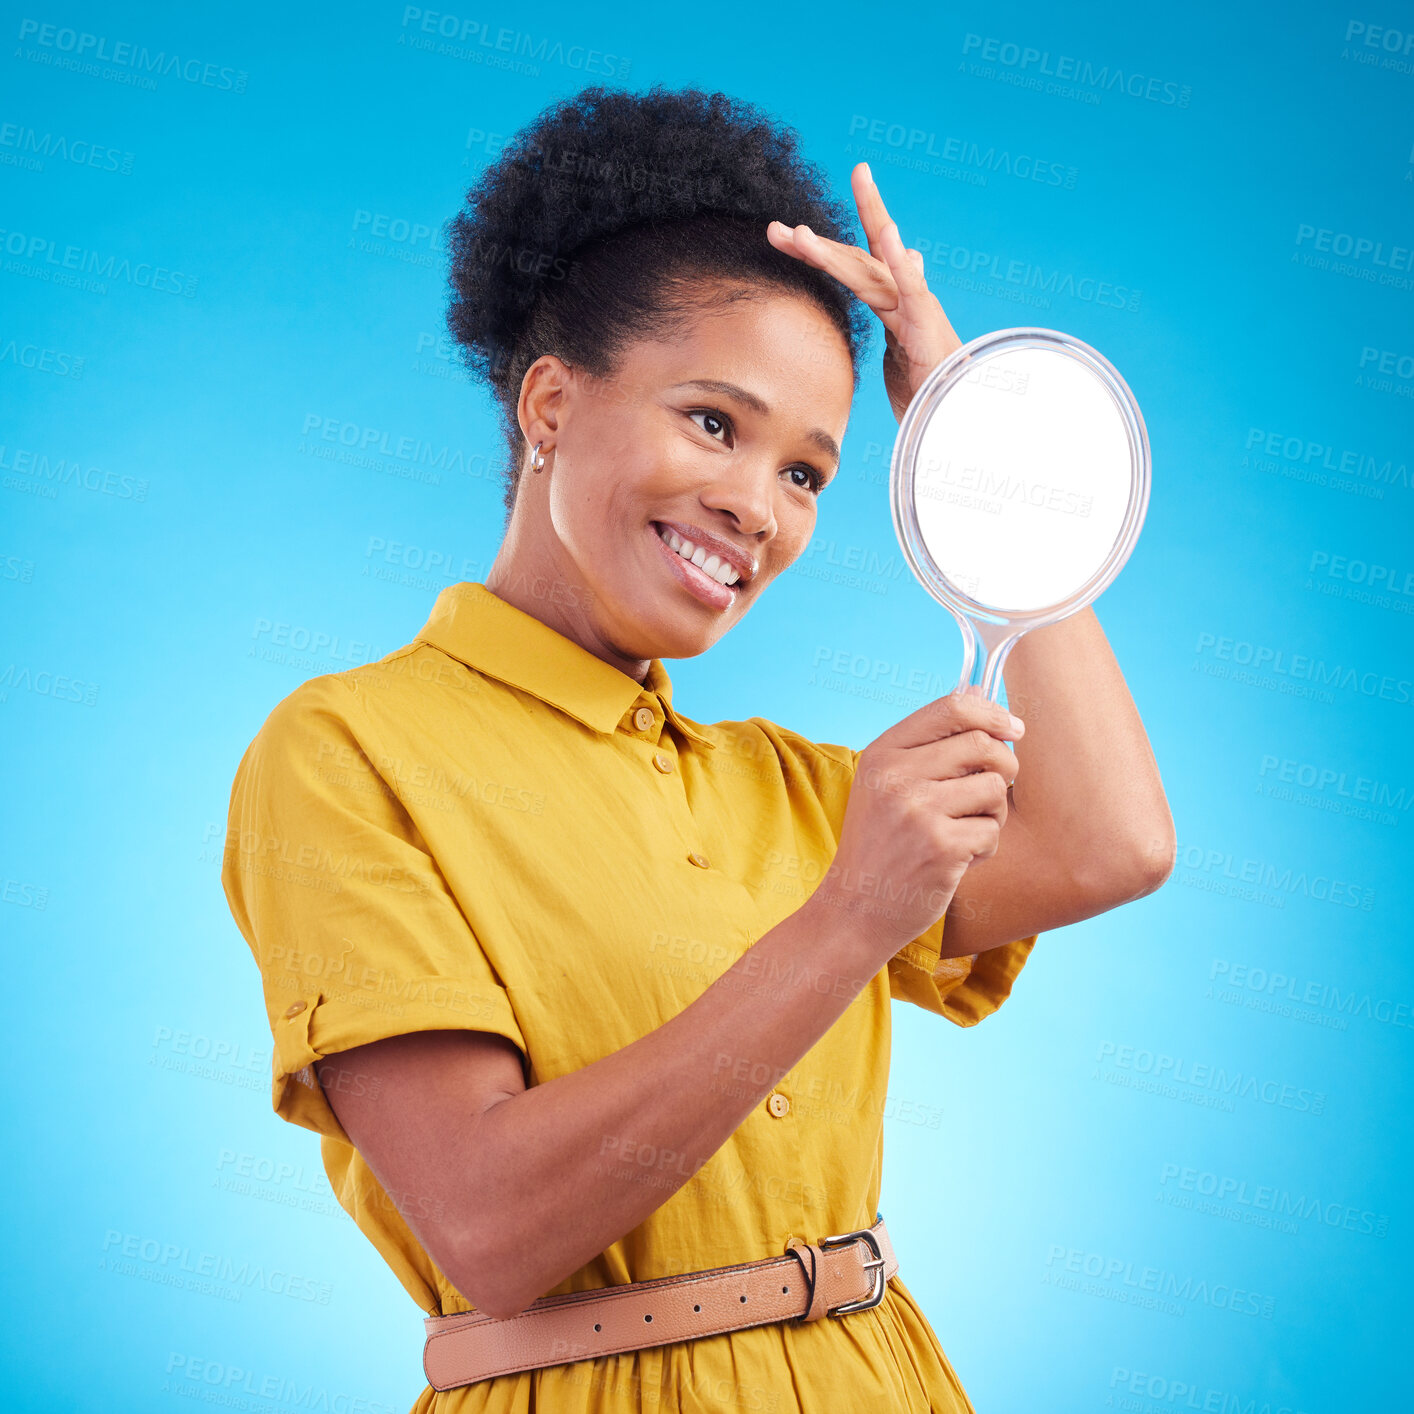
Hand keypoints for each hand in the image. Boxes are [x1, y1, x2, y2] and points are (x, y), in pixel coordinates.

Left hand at [766, 162, 962, 424]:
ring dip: (831, 253)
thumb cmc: (931, 384)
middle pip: (850, 262)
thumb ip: (895, 317)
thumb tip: (907, 275)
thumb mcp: (901, 350)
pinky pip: (912, 287)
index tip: (789, 232)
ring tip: (800, 236)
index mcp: (890, 302)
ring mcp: (912, 305)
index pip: (852, 264)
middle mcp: (900, 295)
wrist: (958, 408)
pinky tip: (889, 233)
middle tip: (774, 231)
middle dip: (811, 246)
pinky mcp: (928, 322)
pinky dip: (901, 260)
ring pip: (867, 271)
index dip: (823, 245)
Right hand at [812, 688, 1023, 957]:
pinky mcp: (941, 847)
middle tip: (992, 793)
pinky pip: (993, 830)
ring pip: (994, 788)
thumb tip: (980, 695)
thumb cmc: (880, 844)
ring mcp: (918, 811)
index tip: (1013, 730)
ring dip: (994, 812)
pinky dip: (985, 847)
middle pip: (983, 745)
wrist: (856, 909)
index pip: (952, 708)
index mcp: (882, 753)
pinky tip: (959, 859)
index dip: (993, 714)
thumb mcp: (884, 784)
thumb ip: (927, 745)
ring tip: (968, 830)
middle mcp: (896, 776)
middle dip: (1003, 768)